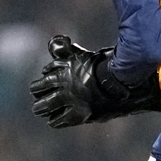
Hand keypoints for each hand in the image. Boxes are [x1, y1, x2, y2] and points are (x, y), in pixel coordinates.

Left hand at [29, 35, 160, 127]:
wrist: (124, 81)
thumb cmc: (108, 65)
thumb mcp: (84, 54)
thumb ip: (68, 49)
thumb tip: (59, 40)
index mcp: (64, 67)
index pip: (46, 73)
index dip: (48, 77)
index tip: (51, 81)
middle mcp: (62, 83)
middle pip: (37, 89)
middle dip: (38, 92)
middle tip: (39, 96)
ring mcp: (69, 98)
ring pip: (43, 106)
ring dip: (42, 108)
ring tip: (41, 110)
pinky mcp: (78, 114)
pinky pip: (58, 120)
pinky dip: (55, 120)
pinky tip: (54, 120)